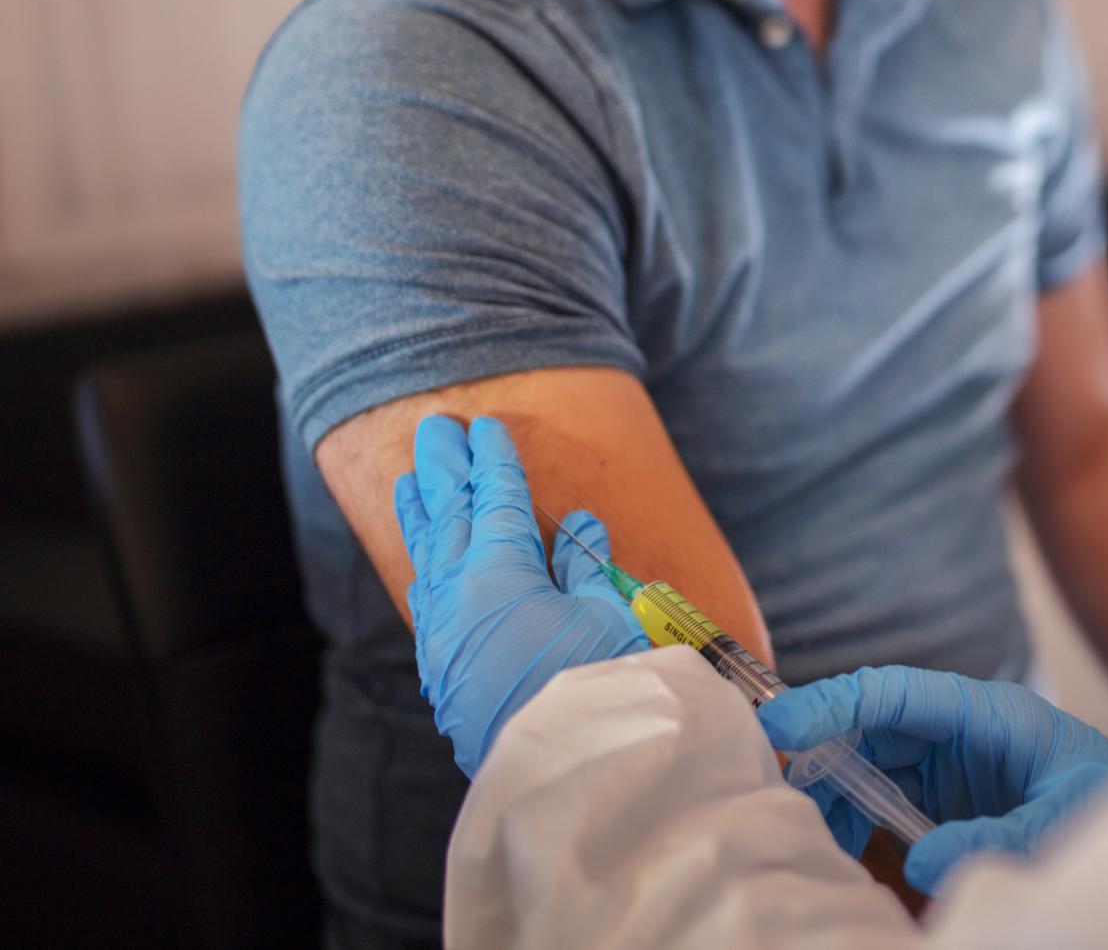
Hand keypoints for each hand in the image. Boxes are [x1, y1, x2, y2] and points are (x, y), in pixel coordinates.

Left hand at [393, 414, 647, 775]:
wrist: (568, 769)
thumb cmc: (600, 684)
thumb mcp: (608, 615)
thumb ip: (585, 567)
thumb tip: (576, 526)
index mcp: (498, 572)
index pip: (493, 500)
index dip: (492, 462)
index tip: (485, 429)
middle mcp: (459, 596)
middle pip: (447, 517)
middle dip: (443, 469)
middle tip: (434, 428)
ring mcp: (445, 634)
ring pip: (426, 557)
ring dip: (420, 512)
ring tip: (409, 477)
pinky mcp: (447, 669)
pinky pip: (426, 597)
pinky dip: (424, 563)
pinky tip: (424, 556)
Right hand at [758, 666, 1107, 892]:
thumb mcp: (1061, 821)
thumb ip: (996, 838)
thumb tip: (921, 861)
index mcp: (988, 714)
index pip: (896, 692)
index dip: (833, 702)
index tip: (779, 724)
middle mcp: (961, 730)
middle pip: (873, 727)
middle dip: (822, 756)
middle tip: (783, 799)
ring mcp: (952, 763)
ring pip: (872, 765)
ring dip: (837, 796)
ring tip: (817, 838)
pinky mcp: (949, 798)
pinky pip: (888, 799)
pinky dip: (860, 822)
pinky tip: (848, 851)